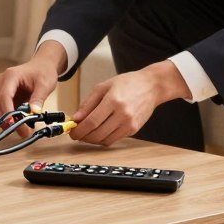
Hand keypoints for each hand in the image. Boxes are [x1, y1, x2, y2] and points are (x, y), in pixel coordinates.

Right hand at [0, 41, 66, 137]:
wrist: (41, 66)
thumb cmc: (43, 72)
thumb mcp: (45, 84)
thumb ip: (39, 98)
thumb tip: (34, 112)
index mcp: (11, 76)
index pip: (4, 96)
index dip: (7, 112)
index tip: (15, 124)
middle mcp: (1, 82)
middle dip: (7, 120)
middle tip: (23, 132)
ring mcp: (0, 88)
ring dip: (7, 121)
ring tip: (24, 130)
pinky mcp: (3, 95)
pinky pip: (2, 109)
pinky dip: (10, 118)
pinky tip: (21, 123)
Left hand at [69, 61, 190, 146]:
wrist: (151, 86)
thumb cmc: (127, 83)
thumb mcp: (103, 87)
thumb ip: (88, 103)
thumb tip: (75, 118)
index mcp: (113, 101)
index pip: (91, 122)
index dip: (79, 130)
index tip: (71, 132)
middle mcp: (123, 114)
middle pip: (97, 134)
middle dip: (83, 137)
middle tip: (77, 133)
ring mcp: (130, 124)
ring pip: (105, 140)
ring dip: (92, 139)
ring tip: (87, 132)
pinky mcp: (134, 130)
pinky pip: (114, 139)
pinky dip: (104, 138)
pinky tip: (99, 131)